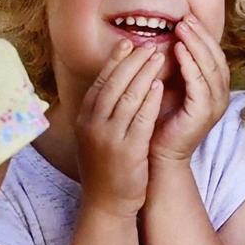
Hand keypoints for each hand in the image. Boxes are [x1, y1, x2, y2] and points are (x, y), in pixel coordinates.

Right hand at [74, 39, 165, 216]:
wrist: (107, 201)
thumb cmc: (105, 163)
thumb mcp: (94, 132)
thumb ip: (101, 107)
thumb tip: (114, 74)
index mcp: (84, 118)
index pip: (100, 81)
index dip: (114, 60)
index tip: (128, 43)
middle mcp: (92, 125)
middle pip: (114, 84)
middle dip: (133, 61)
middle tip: (149, 44)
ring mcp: (109, 138)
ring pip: (128, 97)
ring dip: (145, 73)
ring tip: (159, 56)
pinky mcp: (127, 151)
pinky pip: (141, 119)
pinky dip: (150, 99)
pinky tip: (160, 85)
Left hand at [149, 15, 230, 162]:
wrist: (158, 155)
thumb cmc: (162, 120)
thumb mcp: (172, 86)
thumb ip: (178, 66)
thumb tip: (170, 37)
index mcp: (216, 88)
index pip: (214, 54)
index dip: (202, 35)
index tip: (187, 17)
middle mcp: (221, 95)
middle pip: (215, 56)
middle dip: (200, 35)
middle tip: (185, 17)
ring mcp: (215, 105)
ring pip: (209, 67)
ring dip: (195, 45)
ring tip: (181, 28)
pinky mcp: (203, 113)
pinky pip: (199, 83)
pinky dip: (189, 64)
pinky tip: (178, 49)